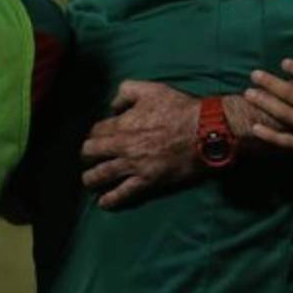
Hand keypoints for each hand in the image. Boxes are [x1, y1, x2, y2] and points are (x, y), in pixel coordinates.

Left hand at [81, 81, 202, 208]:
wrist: (204, 131)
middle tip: (90, 158)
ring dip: (91, 178)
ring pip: (100, 175)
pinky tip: (103, 203)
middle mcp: (122, 145)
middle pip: (91, 152)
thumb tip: (113, 106)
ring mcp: (133, 165)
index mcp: (123, 123)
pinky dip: (110, 200)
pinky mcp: (147, 181)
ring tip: (89, 181)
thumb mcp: (152, 89)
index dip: (95, 134)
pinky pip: (123, 193)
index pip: (96, 130)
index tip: (98, 137)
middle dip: (87, 155)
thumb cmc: (180, 109)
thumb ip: (126, 92)